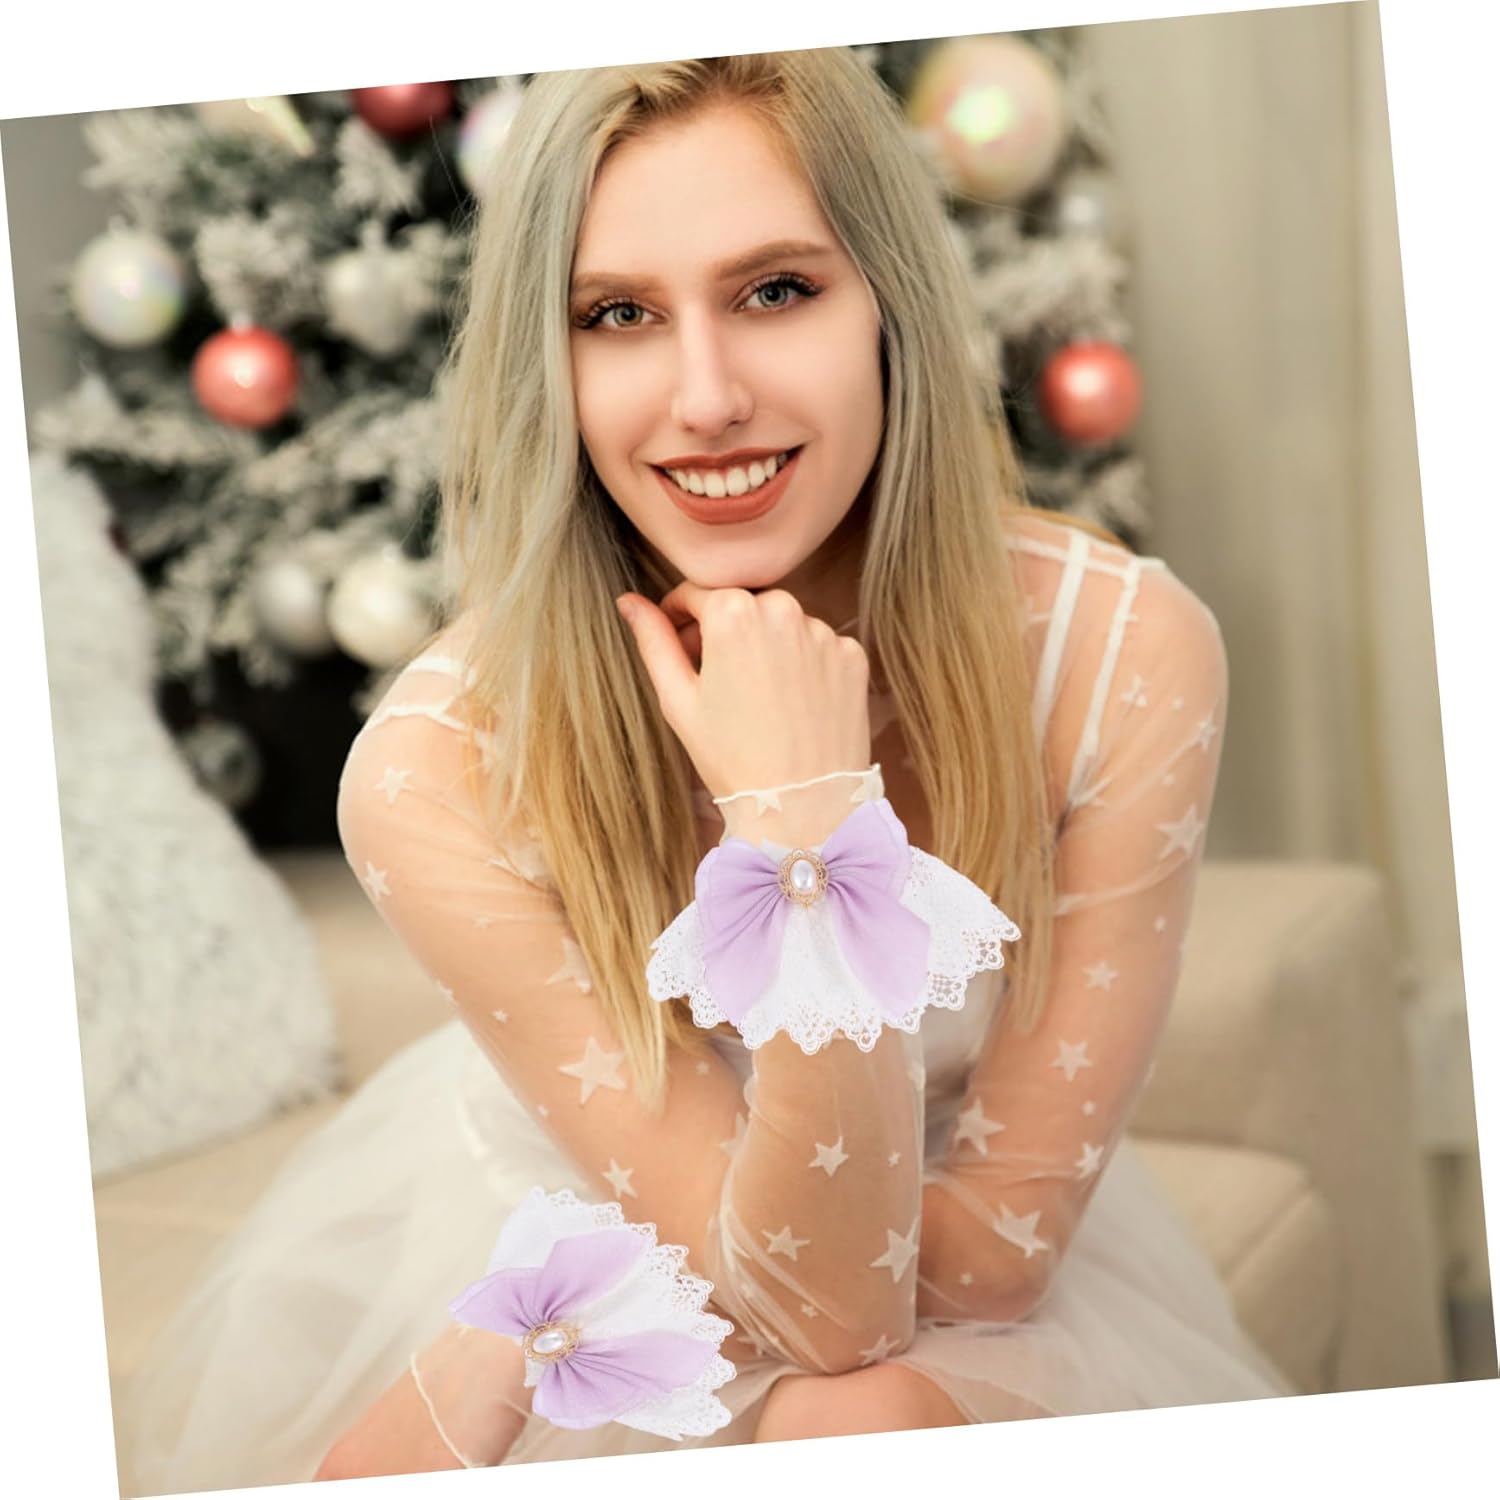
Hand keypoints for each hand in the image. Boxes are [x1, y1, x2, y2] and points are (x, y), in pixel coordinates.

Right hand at [617, 583, 871, 842]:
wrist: (802, 807)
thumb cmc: (731, 758)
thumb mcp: (678, 699)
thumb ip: (653, 640)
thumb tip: (629, 601)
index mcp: (733, 612)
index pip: (697, 593)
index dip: (680, 618)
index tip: (679, 645)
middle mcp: (784, 608)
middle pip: (743, 605)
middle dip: (724, 631)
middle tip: (714, 679)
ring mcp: (824, 631)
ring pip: (783, 624)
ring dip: (766, 646)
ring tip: (756, 697)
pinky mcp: (853, 656)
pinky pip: (819, 646)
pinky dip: (803, 664)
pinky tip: (791, 704)